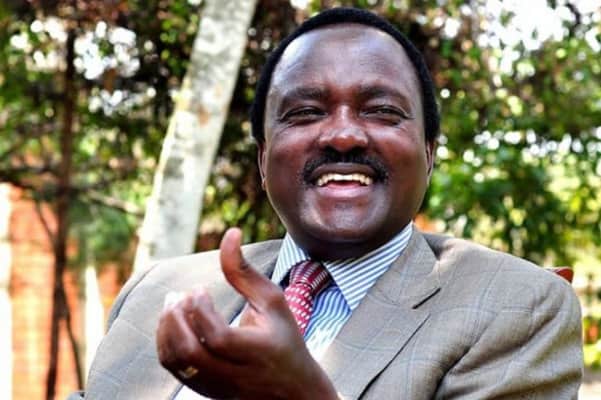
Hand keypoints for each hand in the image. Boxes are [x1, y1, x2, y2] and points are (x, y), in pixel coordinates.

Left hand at [156, 228, 337, 399]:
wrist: (292, 388)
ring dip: (166, 328)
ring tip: (172, 305)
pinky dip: (166, 342)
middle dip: (175, 318)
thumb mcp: (273, 301)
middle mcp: (236, 374)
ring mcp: (218, 385)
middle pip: (191, 353)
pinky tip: (173, 322)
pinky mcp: (205, 390)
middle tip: (177, 296)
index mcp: (258, 351)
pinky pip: (174, 369)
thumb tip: (230, 232)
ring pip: (177, 362)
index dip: (200, 310)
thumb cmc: (284, 337)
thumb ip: (245, 271)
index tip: (200, 290)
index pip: (218, 337)